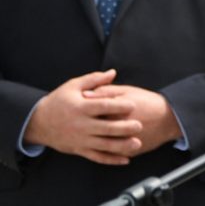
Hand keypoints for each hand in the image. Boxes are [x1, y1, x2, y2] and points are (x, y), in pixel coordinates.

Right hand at [23, 69, 142, 164]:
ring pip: (103, 145)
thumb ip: (94, 79)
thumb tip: (113, 72)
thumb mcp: (72, 86)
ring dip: (121, 146)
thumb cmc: (59, 101)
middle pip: (105, 128)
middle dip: (123, 128)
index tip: (133, 105)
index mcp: (80, 108)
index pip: (102, 106)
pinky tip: (126, 159)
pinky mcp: (80, 150)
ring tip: (137, 144)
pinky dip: (111, 160)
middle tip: (139, 125)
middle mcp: (81, 125)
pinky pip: (97, 157)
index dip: (118, 105)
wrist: (38, 123)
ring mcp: (80, 139)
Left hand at [84, 83, 181, 155]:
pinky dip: (103, 151)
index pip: (90, 114)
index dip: (81, 111)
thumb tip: (85, 94)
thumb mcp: (127, 91)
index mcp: (114, 112)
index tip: (77, 109)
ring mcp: (123, 142)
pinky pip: (111, 155)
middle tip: (80, 123)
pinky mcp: (128, 151)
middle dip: (84, 127)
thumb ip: (106, 92)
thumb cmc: (148, 102)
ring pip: (100, 146)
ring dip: (92, 141)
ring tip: (88, 134)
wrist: (170, 118)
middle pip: (92, 131)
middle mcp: (117, 129)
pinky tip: (98, 145)